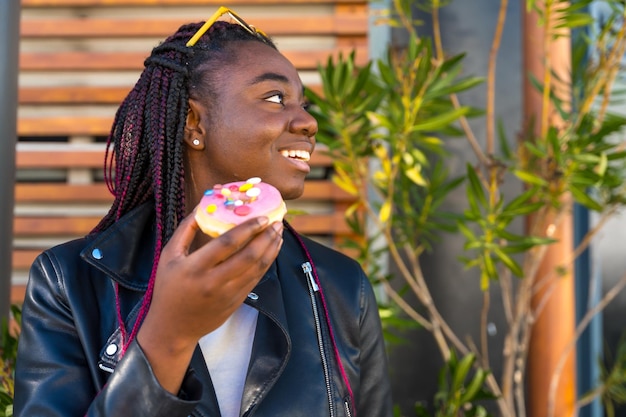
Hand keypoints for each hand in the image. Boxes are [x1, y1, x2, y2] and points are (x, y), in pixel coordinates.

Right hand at [136, 209, 282, 391]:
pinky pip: (256, 279)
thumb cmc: (168, 288)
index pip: (227, 243)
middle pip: (249, 256)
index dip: (248, 229)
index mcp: (196, 267)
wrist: (173, 327)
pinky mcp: (236, 301)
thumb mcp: (168, 256)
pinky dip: (267, 263)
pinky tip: (271, 250)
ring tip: (279, 233)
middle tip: (277, 222)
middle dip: (266, 237)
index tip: (262, 216)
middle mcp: (214, 281)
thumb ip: (185, 230)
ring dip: (271, 249)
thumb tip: (202, 208)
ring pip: (257, 268)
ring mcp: (228, 293)